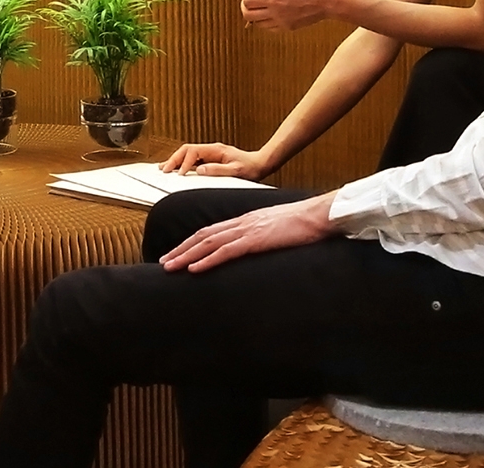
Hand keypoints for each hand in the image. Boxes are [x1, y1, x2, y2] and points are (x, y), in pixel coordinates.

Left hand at [158, 192, 338, 272]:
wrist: (319, 215)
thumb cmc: (303, 224)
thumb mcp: (275, 229)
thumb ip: (261, 236)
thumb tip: (252, 248)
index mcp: (245, 221)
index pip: (211, 231)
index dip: (191, 242)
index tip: (177, 253)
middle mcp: (241, 223)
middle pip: (203, 236)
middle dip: (181, 249)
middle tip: (164, 263)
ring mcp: (248, 230)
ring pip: (208, 243)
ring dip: (186, 255)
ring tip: (170, 267)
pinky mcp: (256, 240)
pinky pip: (226, 251)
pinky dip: (207, 260)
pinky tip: (194, 269)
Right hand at [160, 142, 276, 180]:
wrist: (260, 164)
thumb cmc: (251, 167)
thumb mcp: (236, 170)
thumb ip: (218, 170)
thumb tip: (199, 169)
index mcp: (216, 150)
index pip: (193, 151)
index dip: (184, 162)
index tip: (179, 174)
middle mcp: (211, 150)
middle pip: (186, 150)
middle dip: (173, 159)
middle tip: (163, 170)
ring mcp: (210, 154)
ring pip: (187, 154)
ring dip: (175, 160)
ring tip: (163, 169)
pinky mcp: (211, 160)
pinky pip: (192, 160)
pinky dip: (182, 164)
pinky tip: (176, 170)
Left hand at [240, 0, 338, 30]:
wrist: (327, 1)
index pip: (248, 1)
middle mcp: (276, 13)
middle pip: (248, 15)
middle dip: (245, 6)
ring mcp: (282, 22)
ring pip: (258, 23)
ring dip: (256, 14)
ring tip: (263, 5)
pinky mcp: (288, 28)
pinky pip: (270, 27)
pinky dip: (266, 20)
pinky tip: (272, 12)